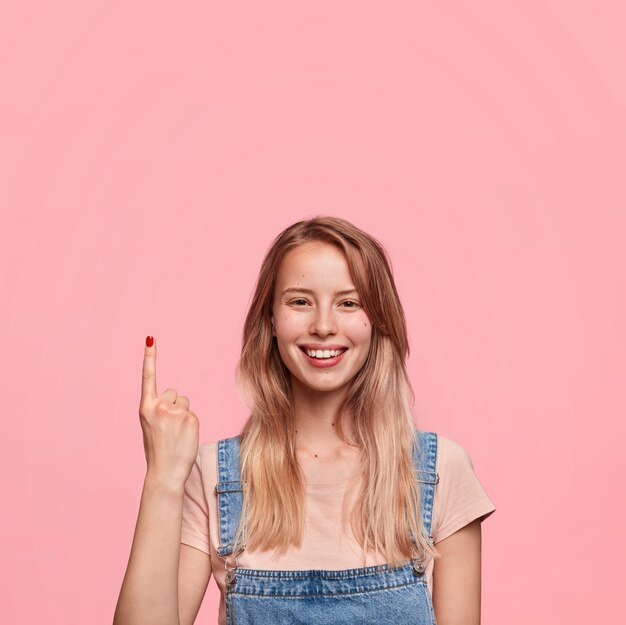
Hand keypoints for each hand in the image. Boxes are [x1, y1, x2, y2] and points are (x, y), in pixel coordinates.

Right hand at [139, 337, 198, 487]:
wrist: (165, 472)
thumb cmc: (158, 449)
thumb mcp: (152, 425)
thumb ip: (160, 409)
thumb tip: (176, 400)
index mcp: (145, 407)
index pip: (148, 377)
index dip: (149, 357)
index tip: (150, 338)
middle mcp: (158, 406)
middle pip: (175, 392)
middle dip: (175, 405)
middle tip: (169, 427)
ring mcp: (175, 412)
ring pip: (186, 402)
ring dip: (184, 414)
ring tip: (177, 433)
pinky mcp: (190, 418)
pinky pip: (193, 413)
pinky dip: (191, 423)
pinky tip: (184, 437)